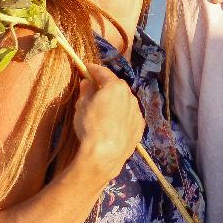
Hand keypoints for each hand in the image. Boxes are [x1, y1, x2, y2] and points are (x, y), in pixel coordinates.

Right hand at [71, 62, 143, 183]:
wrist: (105, 154)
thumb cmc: (90, 126)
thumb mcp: (82, 105)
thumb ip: (86, 91)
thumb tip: (87, 83)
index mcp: (115, 87)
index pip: (103, 72)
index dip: (93, 69)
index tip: (86, 68)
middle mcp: (130, 96)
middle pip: (116, 86)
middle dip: (105, 86)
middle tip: (94, 89)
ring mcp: (137, 112)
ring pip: (124, 101)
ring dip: (115, 101)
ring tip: (103, 109)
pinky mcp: (140, 126)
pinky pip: (129, 116)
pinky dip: (121, 115)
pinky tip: (113, 123)